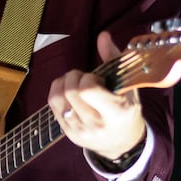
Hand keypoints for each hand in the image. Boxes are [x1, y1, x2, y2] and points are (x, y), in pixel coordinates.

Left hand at [48, 30, 145, 161]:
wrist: (122, 144)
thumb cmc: (127, 111)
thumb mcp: (128, 87)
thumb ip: (114, 60)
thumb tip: (102, 36)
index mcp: (115, 113)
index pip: (88, 91)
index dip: (88, 78)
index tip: (96, 79)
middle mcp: (95, 125)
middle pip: (70, 92)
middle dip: (74, 77)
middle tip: (84, 77)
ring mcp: (79, 131)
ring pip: (57, 98)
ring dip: (63, 83)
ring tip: (75, 83)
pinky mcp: (67, 133)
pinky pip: (52, 106)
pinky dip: (57, 92)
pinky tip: (69, 92)